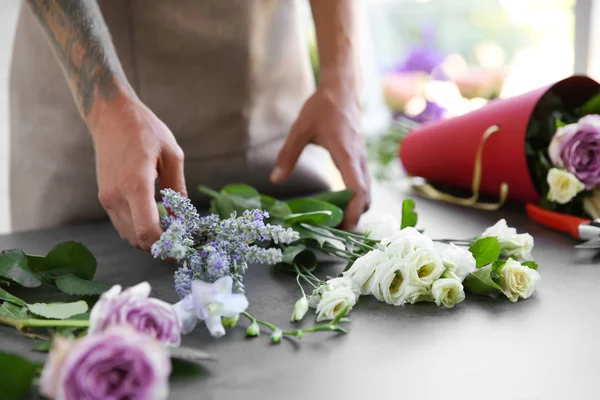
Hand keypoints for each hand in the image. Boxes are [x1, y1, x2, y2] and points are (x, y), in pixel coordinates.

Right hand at [87, 95, 185, 248]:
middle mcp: (116, 196)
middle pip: (137, 240)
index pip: (147, 231)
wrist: (110, 115)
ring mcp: (107, 198)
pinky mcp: (104, 197)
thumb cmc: (144, 130)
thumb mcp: (172, 155)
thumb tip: (183, 219)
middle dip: (160, 247)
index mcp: (135, 184)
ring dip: (149, 240)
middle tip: (181, 242)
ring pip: (128, 236)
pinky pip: (123, 224)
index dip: (166, 246)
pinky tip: (156, 220)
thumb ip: (178, 189)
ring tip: (171, 232)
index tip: (183, 246)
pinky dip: (139, 229)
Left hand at [271, 78, 370, 228]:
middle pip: (366, 195)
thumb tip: (276, 180)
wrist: (342, 88)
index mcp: (346, 154)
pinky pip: (363, 182)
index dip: (354, 211)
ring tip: (336, 220)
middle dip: (355, 215)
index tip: (345, 227)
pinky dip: (355, 196)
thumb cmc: (322, 107)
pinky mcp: (360, 157)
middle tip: (335, 230)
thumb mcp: (300, 130)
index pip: (358, 189)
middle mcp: (359, 159)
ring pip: (366, 190)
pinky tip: (339, 202)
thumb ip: (287, 155)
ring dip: (356, 207)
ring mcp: (362, 158)